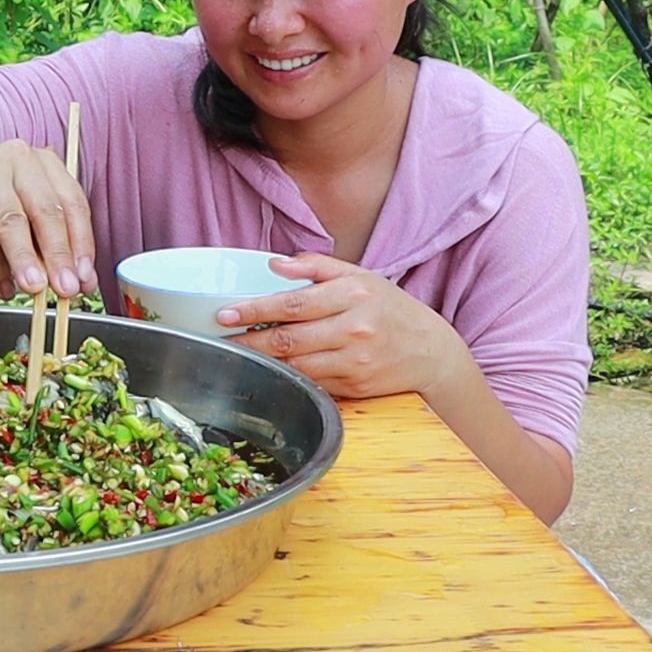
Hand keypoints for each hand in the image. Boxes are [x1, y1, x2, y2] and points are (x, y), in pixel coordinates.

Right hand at [0, 139, 96, 298]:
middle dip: (58, 255)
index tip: (86, 279)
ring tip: (34, 290)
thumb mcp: (20, 235)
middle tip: (66, 289)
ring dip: (26, 260)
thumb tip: (76, 283)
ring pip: (13, 220)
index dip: (82, 244)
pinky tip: (3, 286)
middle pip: (46, 210)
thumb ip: (45, 252)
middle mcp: (20, 155)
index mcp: (44, 164)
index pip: (73, 203)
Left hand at [216, 253, 468, 400]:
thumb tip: (276, 264)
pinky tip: (270, 370)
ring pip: (297, 366)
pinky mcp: (355, 387)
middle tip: (220, 339)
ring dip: (263, 362)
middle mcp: (355, 328)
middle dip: (249, 340)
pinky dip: (288, 377)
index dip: (256, 310)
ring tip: (238, 354)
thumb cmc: (389, 308)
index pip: (294, 304)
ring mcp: (356, 361)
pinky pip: (312, 383)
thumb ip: (316, 266)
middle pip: (290, 339)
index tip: (226, 313)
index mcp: (353, 294)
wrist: (431, 351)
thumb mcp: (360, 275)